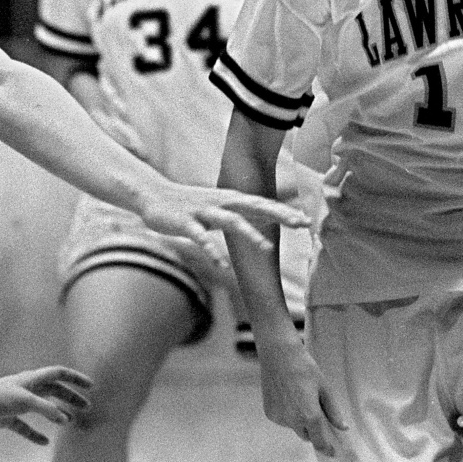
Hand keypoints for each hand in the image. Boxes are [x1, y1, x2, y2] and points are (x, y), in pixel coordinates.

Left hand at [0, 366, 91, 444]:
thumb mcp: (24, 401)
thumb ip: (46, 409)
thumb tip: (65, 418)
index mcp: (33, 379)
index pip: (60, 374)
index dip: (76, 378)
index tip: (90, 386)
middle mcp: (28, 390)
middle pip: (55, 391)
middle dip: (71, 397)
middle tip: (87, 407)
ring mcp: (18, 404)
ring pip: (43, 407)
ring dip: (58, 413)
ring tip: (70, 421)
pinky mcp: (7, 418)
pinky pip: (26, 427)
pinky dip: (36, 434)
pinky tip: (44, 443)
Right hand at [139, 184, 309, 269]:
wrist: (155, 196)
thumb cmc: (193, 204)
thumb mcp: (223, 206)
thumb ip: (245, 211)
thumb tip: (272, 216)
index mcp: (232, 199)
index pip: (263, 204)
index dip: (285, 212)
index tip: (307, 221)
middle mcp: (222, 202)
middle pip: (255, 207)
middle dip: (279, 214)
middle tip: (301, 223)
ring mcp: (204, 211)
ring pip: (231, 221)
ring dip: (250, 234)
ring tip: (267, 248)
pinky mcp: (187, 222)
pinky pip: (201, 238)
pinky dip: (213, 251)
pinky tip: (222, 265)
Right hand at [258, 339, 348, 456]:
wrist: (278, 355)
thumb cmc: (304, 368)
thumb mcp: (324, 387)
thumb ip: (333, 410)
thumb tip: (343, 428)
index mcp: (309, 415)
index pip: (319, 441)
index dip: (326, 448)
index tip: (332, 451)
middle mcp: (293, 420)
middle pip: (306, 435)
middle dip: (313, 430)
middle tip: (317, 414)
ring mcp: (279, 418)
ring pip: (294, 427)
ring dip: (299, 420)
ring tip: (300, 396)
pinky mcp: (270, 412)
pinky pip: (283, 419)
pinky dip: (288, 414)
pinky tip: (288, 395)